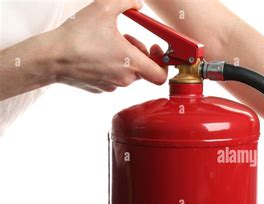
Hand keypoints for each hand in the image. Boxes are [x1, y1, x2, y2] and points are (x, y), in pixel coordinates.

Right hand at [49, 0, 166, 92]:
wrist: (51, 57)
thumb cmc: (77, 35)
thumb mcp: (104, 8)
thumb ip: (126, 2)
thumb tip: (138, 3)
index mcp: (131, 63)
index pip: (161, 75)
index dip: (164, 64)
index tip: (157, 50)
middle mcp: (125, 79)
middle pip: (144, 69)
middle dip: (139, 53)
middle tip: (127, 39)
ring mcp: (112, 86)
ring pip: (128, 73)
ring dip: (125, 58)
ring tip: (108, 43)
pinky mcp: (100, 89)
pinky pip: (114, 79)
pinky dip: (111, 67)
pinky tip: (97, 54)